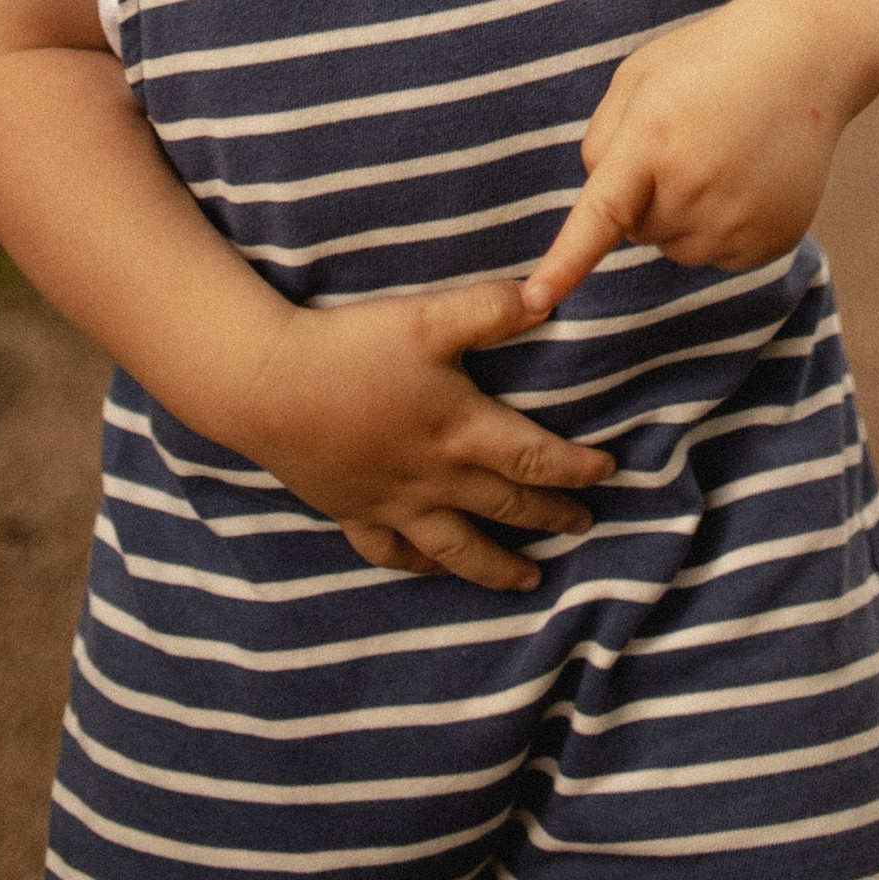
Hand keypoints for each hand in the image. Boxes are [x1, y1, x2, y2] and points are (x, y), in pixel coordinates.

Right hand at [226, 274, 614, 587]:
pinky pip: (392, 553)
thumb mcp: (427, 318)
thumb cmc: (352, 349)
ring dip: (497, 565)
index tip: (609, 473)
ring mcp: (392, 502)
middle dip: (551, 516)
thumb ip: (490, 309)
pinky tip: (432, 568)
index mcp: (459, 430)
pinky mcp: (352, 510)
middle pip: (505, 506)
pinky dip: (419, 565)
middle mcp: (434, 478)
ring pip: (456, 548)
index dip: (575, 468)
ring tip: (529, 580)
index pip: (534, 457)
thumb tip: (549, 299)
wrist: (269, 387)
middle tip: (585, 526)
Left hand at [521, 0, 847, 318]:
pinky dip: (726, 225)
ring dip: (688, 214)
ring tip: (723, 152)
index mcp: (653, 139)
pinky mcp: (772, 240)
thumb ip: (601, 142)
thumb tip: (600, 213)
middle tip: (691, 138)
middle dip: (651, 195)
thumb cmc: (708, 61)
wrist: (803, 56)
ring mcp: (738, 219)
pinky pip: (721, 256)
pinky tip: (748, 174)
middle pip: (640, 230)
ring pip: (680, 249)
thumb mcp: (640, 78)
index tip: (534, 302)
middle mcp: (695, 187)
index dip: (565, 264)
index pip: (600, 216)